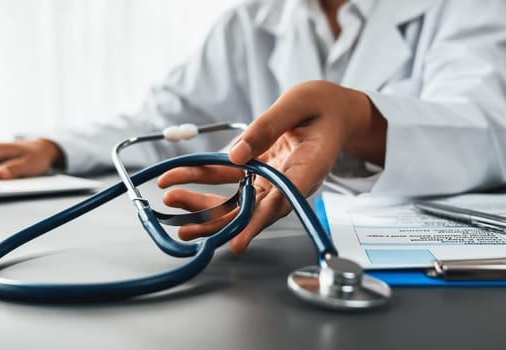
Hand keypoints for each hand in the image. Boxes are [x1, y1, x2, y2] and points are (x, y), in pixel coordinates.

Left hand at [157, 80, 386, 253]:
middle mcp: (289, 182)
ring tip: (170, 198)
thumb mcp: (297, 103)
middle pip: (251, 210)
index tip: (237, 243)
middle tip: (185, 228)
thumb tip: (237, 154)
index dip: (258, 224)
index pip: (282, 201)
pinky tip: (177, 178)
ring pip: (235, 199)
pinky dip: (202, 179)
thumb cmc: (324, 105)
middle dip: (216, 219)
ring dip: (202, 202)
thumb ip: (268, 126)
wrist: (335, 110)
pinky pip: (228, 178)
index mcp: (308, 168)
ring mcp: (273, 179)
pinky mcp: (260, 171)